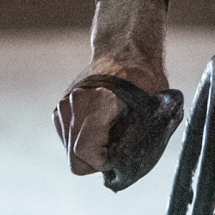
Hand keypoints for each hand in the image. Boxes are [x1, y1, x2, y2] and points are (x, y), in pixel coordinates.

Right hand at [58, 0, 184, 188]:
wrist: (125, 51)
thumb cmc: (144, 79)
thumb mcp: (155, 107)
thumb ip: (141, 137)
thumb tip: (127, 164)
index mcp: (96, 102)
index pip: (86, 151)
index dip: (103, 163)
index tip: (118, 160)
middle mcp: (74, 104)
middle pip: (76, 158)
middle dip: (97, 162)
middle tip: (117, 153)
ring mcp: (63, 107)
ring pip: (71, 152)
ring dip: (89, 153)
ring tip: (111, 138)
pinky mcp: (60, 110)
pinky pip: (68, 141)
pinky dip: (82, 143)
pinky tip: (100, 131)